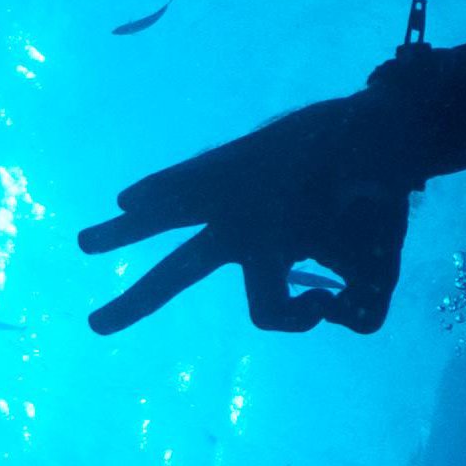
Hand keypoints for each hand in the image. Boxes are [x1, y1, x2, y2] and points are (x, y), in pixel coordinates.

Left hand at [78, 86, 421, 336]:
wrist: (384, 139)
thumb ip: (364, 308)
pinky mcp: (241, 161)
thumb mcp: (375, 270)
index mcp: (266, 255)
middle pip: (177, 272)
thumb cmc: (372, 205)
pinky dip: (163, 189)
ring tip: (82, 244)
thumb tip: (338, 314)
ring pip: (167, 218)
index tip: (327, 304)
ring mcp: (231, 196)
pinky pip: (195, 178)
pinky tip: (128, 200)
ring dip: (124, 233)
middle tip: (93, 325)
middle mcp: (238, 230)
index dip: (298, 318)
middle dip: (136, 301)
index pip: (266, 308)